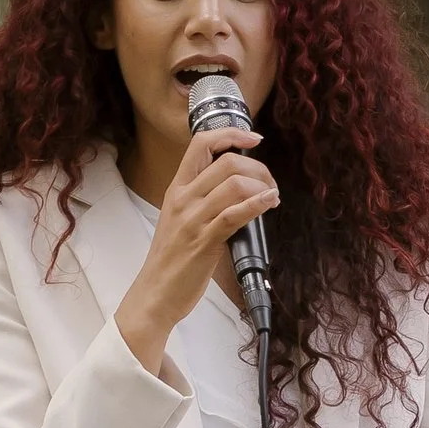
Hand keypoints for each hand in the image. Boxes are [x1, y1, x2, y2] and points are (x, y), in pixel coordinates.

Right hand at [115, 123, 276, 370]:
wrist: (156, 294)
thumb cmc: (172, 259)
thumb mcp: (182, 218)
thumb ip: (204, 199)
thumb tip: (239, 185)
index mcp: (177, 188)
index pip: (200, 143)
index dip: (231, 134)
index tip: (254, 138)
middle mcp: (183, 198)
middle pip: (226, 161)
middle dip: (258, 167)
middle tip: (270, 183)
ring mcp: (193, 219)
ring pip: (234, 184)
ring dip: (263, 186)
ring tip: (272, 197)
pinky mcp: (204, 241)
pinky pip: (235, 214)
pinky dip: (258, 204)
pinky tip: (270, 202)